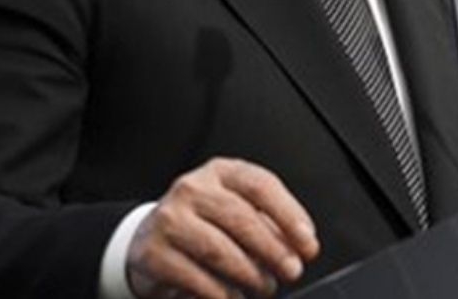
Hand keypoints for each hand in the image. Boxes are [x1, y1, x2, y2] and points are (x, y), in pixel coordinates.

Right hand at [127, 157, 320, 297]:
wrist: (150, 240)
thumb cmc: (205, 225)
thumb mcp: (236, 211)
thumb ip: (268, 223)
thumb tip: (298, 246)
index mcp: (220, 172)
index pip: (261, 185)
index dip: (289, 215)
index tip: (307, 243)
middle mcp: (192, 189)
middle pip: (242, 218)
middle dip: (274, 250)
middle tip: (292, 271)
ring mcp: (169, 219)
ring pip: (219, 249)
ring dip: (250, 275)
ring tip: (265, 287)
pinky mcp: (153, 253)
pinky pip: (195, 277)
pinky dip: (221, 293)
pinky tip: (234, 297)